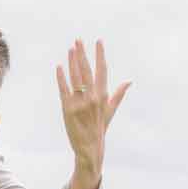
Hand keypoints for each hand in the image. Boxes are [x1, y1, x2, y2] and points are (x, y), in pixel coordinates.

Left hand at [57, 39, 128, 188]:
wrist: (89, 148)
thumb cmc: (100, 128)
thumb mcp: (110, 110)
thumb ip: (118, 94)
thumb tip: (128, 81)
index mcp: (103, 97)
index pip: (102, 71)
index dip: (100, 55)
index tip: (98, 41)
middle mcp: (93, 99)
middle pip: (87, 71)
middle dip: (83, 54)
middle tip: (78, 40)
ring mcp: (80, 104)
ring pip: (75, 78)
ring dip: (72, 62)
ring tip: (70, 49)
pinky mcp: (68, 110)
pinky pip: (63, 90)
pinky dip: (61, 78)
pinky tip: (58, 67)